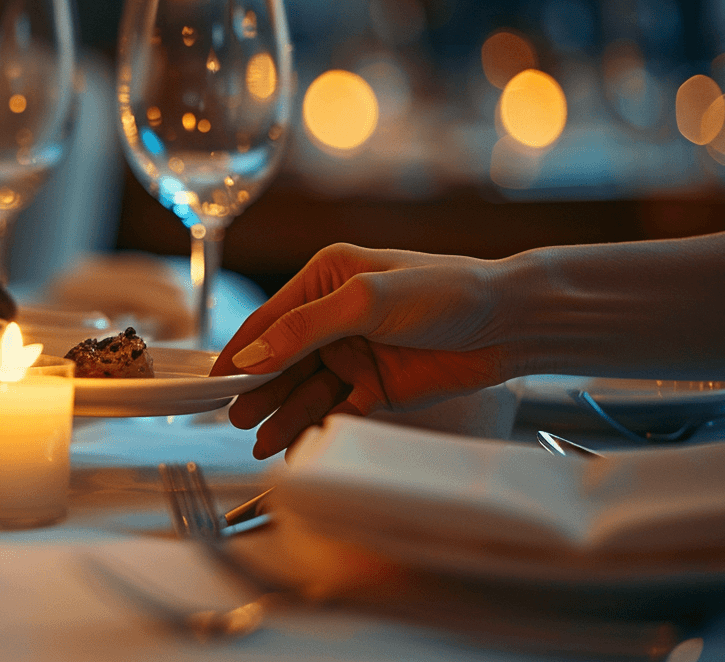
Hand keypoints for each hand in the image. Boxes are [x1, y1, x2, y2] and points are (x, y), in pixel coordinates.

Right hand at [211, 243, 513, 458]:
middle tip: (234, 419)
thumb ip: (307, 328)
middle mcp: (334, 316)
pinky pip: (334, 410)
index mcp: (326, 279)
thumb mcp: (368, 300)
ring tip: (258, 441)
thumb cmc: (448, 291)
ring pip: (304, 390)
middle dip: (256, 390)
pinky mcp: (376, 387)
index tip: (213, 380)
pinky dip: (313, 427)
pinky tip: (294, 444)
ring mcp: (354, 353)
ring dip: (281, 414)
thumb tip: (255, 355)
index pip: (271, 320)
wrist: (512, 324)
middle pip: (282, 360)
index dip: (240, 351)